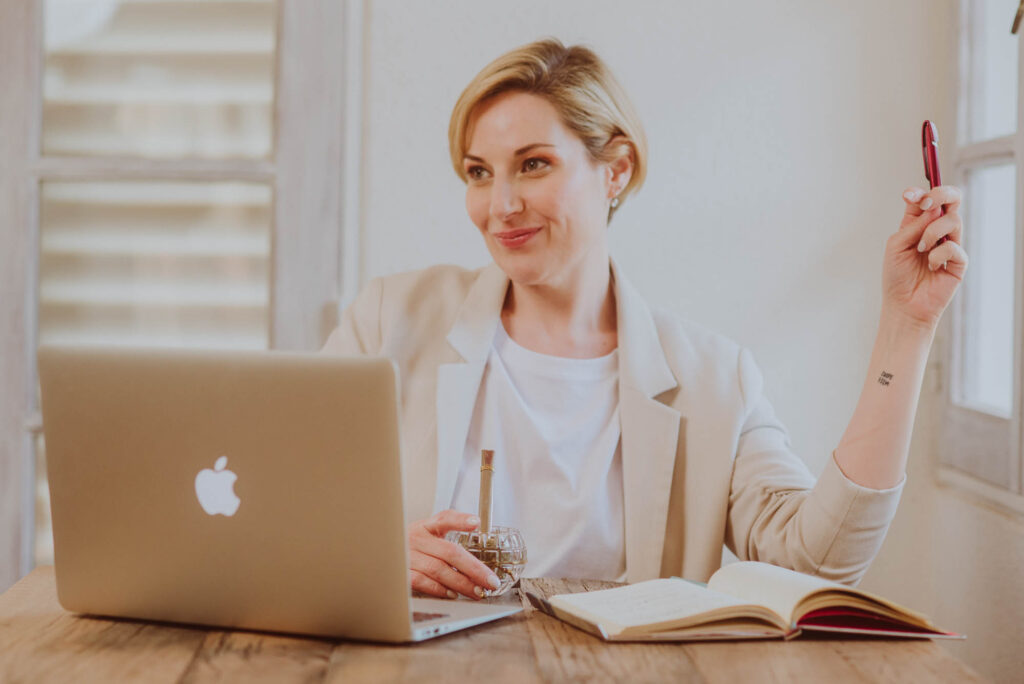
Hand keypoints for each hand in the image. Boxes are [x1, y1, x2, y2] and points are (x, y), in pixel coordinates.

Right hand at [407, 509, 500, 598]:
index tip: (476, 523)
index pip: (444, 518)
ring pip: (438, 569)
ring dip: (461, 582)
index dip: (460, 520)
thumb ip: (447, 536)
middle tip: (490, 581)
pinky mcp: (401, 573)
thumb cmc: (411, 549)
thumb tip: (476, 537)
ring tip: (476, 591)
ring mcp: (407, 556)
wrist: (382, 557)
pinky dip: (439, 589)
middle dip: (474, 568)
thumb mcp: (426, 536)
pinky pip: (422, 581)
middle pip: (449, 551)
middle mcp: (415, 538)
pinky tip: (452, 594)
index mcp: (425, 526)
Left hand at [881, 185, 968, 329]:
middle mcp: (936, 231)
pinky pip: (954, 247)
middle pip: (951, 200)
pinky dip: (938, 254)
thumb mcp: (897, 245)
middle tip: (928, 203)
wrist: (903, 305)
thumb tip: (933, 207)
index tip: (909, 195)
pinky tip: (930, 266)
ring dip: (933, 231)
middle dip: (942, 194)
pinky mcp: (959, 262)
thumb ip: (913, 225)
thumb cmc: (896, 276)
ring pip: (953, 220)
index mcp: (918, 225)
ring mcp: (950, 244)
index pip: (926, 199)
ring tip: (920, 248)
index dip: (921, 192)